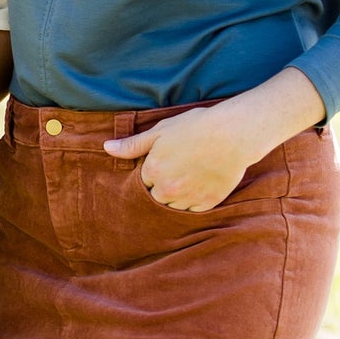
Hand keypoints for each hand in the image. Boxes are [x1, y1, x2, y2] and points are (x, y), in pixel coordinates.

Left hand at [102, 105, 255, 211]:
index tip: (166, 163)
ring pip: (174, 207)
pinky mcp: (207, 203)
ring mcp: (188, 199)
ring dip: (178, 197)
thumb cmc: (196, 127)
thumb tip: (106, 148)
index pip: (143, 183)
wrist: (233, 133)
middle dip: (164, 187)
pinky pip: (194, 211)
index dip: (154, 172)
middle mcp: (167, 190)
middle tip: (180, 170)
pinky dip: (195, 201)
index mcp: (152, 172)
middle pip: (157, 198)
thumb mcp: (160, 131)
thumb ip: (132, 144)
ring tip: (191, 177)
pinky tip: (202, 184)